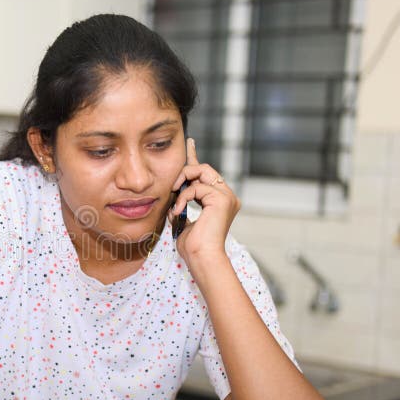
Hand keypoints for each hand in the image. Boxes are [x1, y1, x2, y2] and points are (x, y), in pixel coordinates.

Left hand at [170, 138, 239, 263]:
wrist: (201, 257)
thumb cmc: (192, 245)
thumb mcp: (183, 219)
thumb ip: (182, 203)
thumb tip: (173, 193)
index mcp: (219, 201)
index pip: (206, 174)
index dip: (195, 157)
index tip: (189, 142)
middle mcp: (227, 196)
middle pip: (204, 169)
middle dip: (185, 172)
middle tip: (173, 187)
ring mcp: (227, 196)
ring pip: (202, 172)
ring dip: (183, 183)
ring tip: (175, 201)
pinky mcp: (222, 199)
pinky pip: (196, 187)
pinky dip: (184, 198)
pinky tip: (179, 211)